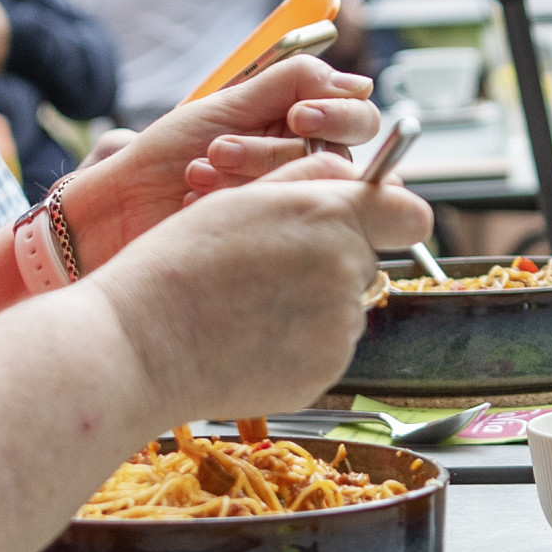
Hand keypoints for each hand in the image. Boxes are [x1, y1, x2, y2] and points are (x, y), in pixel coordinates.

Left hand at [65, 56, 379, 259]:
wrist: (119, 207)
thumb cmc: (166, 156)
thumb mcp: (226, 107)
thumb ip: (291, 83)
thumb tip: (356, 81)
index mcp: (301, 129)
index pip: (358, 118)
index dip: (339, 115)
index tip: (300, 116)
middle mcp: (304, 168)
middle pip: (337, 159)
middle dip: (273, 151)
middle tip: (222, 148)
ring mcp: (288, 207)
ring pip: (309, 191)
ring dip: (247, 175)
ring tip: (197, 172)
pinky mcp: (273, 243)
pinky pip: (284, 225)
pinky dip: (234, 203)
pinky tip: (195, 201)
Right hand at [92, 174, 424, 423]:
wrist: (141, 345)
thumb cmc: (178, 264)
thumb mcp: (240, 197)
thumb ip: (308, 179)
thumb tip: (353, 176)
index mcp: (329, 218)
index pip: (410, 214)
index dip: (391, 216)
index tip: (374, 220)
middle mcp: (345, 273)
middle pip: (364, 261)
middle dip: (329, 259)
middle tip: (268, 266)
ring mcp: (338, 331)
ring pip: (343, 307)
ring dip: (311, 303)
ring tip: (248, 305)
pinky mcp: (323, 375)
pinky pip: (324, 349)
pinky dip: (298, 343)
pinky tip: (249, 337)